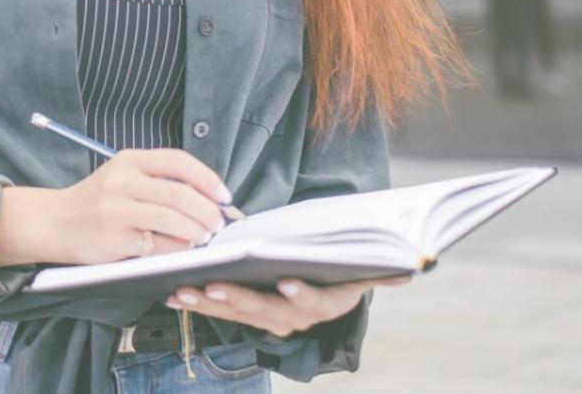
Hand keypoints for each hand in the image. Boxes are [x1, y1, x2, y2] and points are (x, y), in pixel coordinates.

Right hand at [53, 149, 228, 263]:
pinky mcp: (115, 237)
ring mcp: (117, 209)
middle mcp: (122, 181)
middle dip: (208, 212)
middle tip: (218, 224)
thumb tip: (207, 197)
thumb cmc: (96, 202)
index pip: (178, 161)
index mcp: (129, 160)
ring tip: (205, 238)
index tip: (224, 196)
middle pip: (181, 193)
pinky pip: (159, 244)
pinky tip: (184, 249)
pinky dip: (179, 248)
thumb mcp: (121, 177)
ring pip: (173, 219)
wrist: (54, 222)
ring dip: (198, 231)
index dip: (208, 179)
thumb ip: (157, 181)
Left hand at [165, 275, 411, 337]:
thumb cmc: (338, 262)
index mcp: (327, 303)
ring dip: (206, 304)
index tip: (287, 283)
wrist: (322, 278)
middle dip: (237, 300)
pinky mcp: (242, 313)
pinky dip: (195, 302)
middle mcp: (296, 318)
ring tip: (180, 289)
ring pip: (235, 313)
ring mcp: (267, 319)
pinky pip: (217, 310)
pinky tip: (171, 292)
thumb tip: (411, 266)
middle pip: (265, 311)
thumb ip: (379, 267)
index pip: (316, 302)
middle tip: (211, 287)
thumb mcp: (361, 264)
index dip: (302, 295)